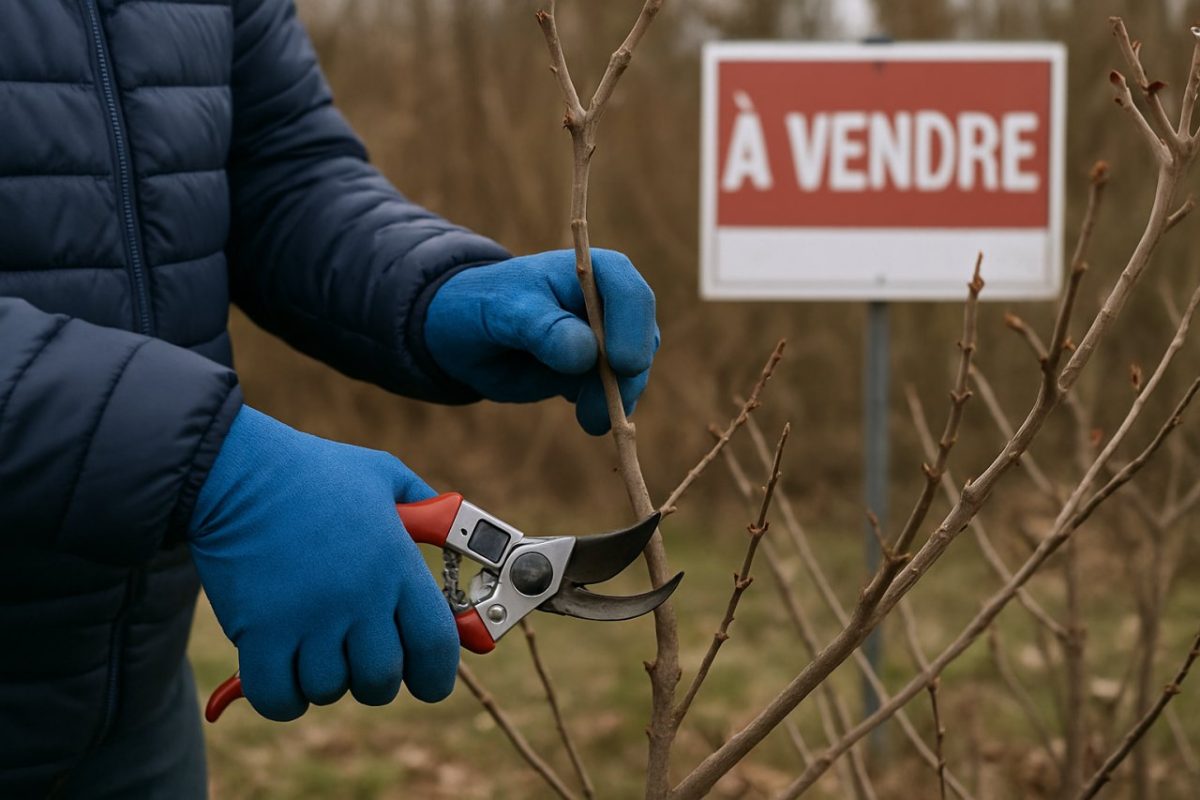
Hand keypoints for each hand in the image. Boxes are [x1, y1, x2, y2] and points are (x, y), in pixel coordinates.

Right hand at [188, 407, 457, 720]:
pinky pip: (280, 699)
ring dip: (324, 679)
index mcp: (396, 565)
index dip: (435, 675)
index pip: (436, 649)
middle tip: (359, 653)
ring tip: (315, 645)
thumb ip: (427, 511)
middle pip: (382, 681)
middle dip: (375, 678)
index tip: (427, 677)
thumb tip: (456, 529)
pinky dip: (283, 696)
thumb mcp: (383, 475)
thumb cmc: (312, 471)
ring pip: (330, 689)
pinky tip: (283, 670)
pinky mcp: (260, 633)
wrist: (235, 470)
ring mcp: (309, 618)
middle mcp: (359, 598)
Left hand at [424, 249, 658, 434]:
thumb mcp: (506, 311)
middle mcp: (611, 305)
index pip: (632, 297)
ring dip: (616, 400)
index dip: (633, 331)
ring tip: (589, 420)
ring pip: (633, 374)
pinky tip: (587, 417)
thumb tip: (585, 354)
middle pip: (642, 341)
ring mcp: (608, 340)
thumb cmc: (486, 305)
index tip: (620, 365)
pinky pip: (616, 395)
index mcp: (596, 272)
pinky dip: (607, 409)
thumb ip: (543, 328)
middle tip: (599, 411)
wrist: (465, 335)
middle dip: (626, 378)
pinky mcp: (597, 373)